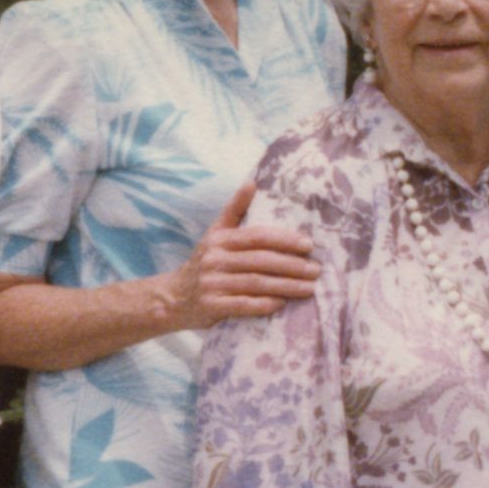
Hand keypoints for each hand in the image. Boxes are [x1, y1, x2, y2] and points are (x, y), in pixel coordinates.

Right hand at [165, 182, 317, 329]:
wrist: (172, 298)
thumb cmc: (204, 262)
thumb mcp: (215, 233)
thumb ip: (235, 210)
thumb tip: (252, 181)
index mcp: (220, 239)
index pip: (257, 236)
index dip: (284, 240)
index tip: (309, 245)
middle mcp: (215, 260)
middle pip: (260, 261)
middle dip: (292, 265)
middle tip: (316, 270)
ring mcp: (212, 284)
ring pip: (255, 284)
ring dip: (286, 286)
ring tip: (309, 288)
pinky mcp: (211, 306)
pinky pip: (243, 305)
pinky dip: (264, 305)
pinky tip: (282, 304)